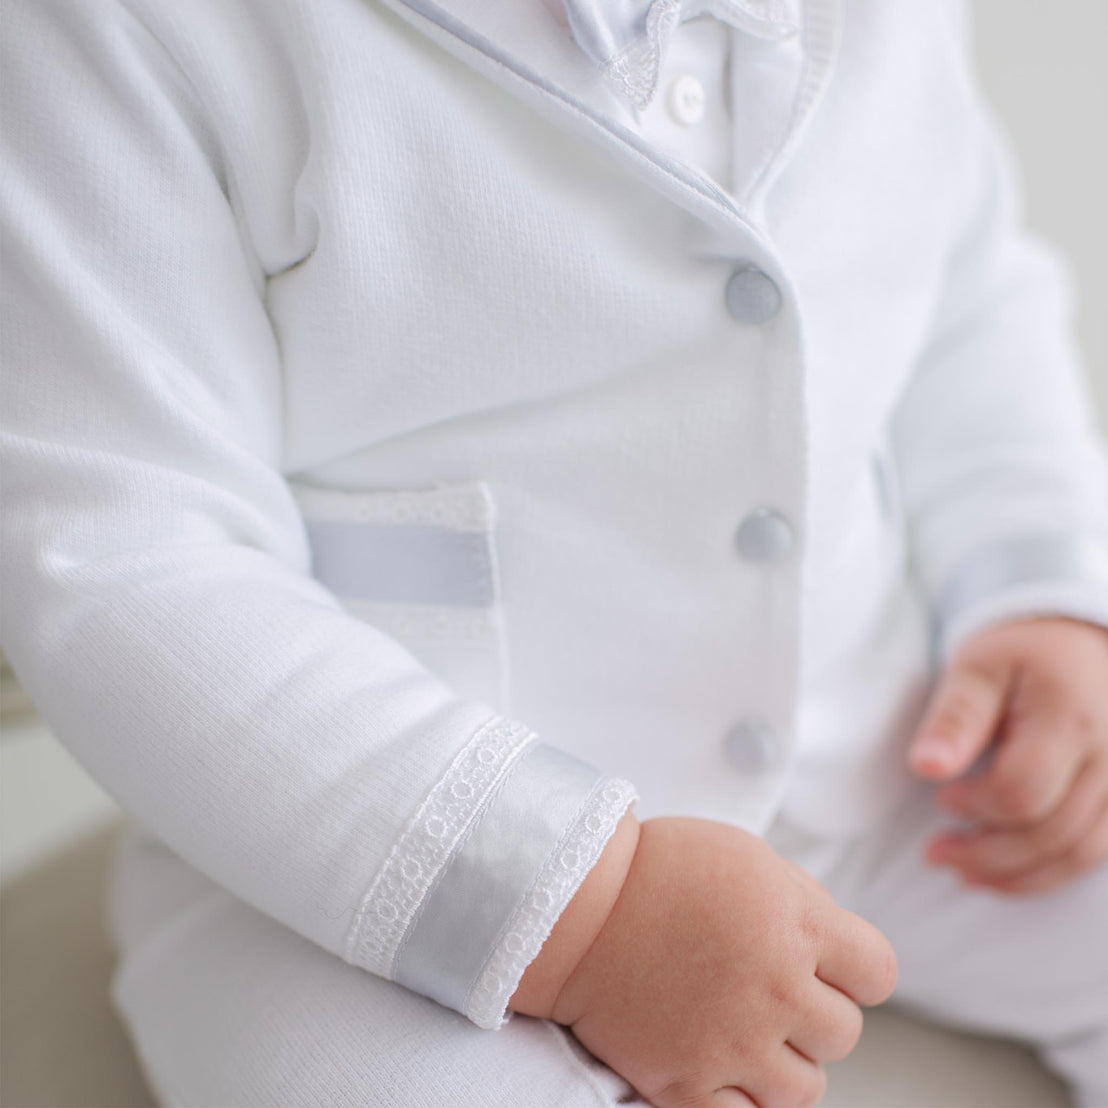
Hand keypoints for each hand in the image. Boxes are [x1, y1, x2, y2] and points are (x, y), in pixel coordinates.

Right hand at [530, 817, 896, 1107]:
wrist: (574, 907)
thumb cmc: (659, 869)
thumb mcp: (746, 856)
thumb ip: (804, 901)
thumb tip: (840, 951)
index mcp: (793, 924)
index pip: (878, 972)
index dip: (857, 969)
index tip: (827, 963)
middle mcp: (773, 988)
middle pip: (844, 1032)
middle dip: (814, 1011)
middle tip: (768, 988)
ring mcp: (731, 1042)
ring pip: (806, 1088)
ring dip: (784, 1061)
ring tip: (744, 1028)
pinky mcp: (686, 1084)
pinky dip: (746, 1101)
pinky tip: (725, 1067)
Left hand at [908, 617, 1107, 893]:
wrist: (1079, 648)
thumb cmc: (1020, 656)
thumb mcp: (977, 668)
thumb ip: (954, 717)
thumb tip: (925, 766)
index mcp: (1069, 717)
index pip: (1023, 791)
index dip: (976, 805)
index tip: (941, 798)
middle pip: (1052, 832)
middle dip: (986, 853)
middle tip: (936, 853)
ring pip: (1078, 854)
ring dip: (1016, 874)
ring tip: (962, 871)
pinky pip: (1094, 854)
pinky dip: (1048, 872)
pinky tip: (1004, 872)